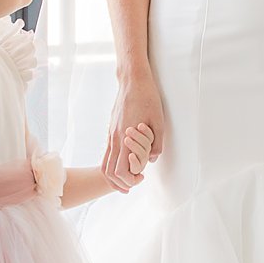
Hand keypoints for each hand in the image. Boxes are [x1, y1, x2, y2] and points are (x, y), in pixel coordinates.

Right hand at [104, 76, 164, 190]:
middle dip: (121, 181)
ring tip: (128, 177)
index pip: (121, 171)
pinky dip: (113, 163)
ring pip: (105, 163)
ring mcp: (110, 134)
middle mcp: (115, 138)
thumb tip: (152, 160)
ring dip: (114, 175)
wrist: (133, 81)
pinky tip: (124, 161)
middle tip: (135, 181)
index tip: (141, 177)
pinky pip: (107, 152)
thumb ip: (156, 143)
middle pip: (109, 171)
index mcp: (126, 138)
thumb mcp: (159, 121)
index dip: (130, 179)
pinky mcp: (110, 129)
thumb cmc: (148, 98)